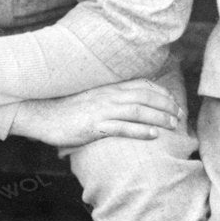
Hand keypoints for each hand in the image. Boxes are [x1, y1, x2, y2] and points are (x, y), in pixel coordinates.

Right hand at [9, 78, 181, 147]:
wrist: (39, 113)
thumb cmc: (64, 108)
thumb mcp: (90, 98)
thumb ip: (108, 98)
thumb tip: (126, 104)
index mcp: (108, 87)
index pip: (142, 85)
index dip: (161, 92)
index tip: (174, 101)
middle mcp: (108, 95)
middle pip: (145, 96)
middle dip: (166, 105)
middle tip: (180, 114)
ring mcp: (101, 110)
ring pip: (138, 111)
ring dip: (159, 117)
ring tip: (174, 125)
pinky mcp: (94, 126)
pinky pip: (121, 127)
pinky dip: (140, 130)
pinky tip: (153, 135)